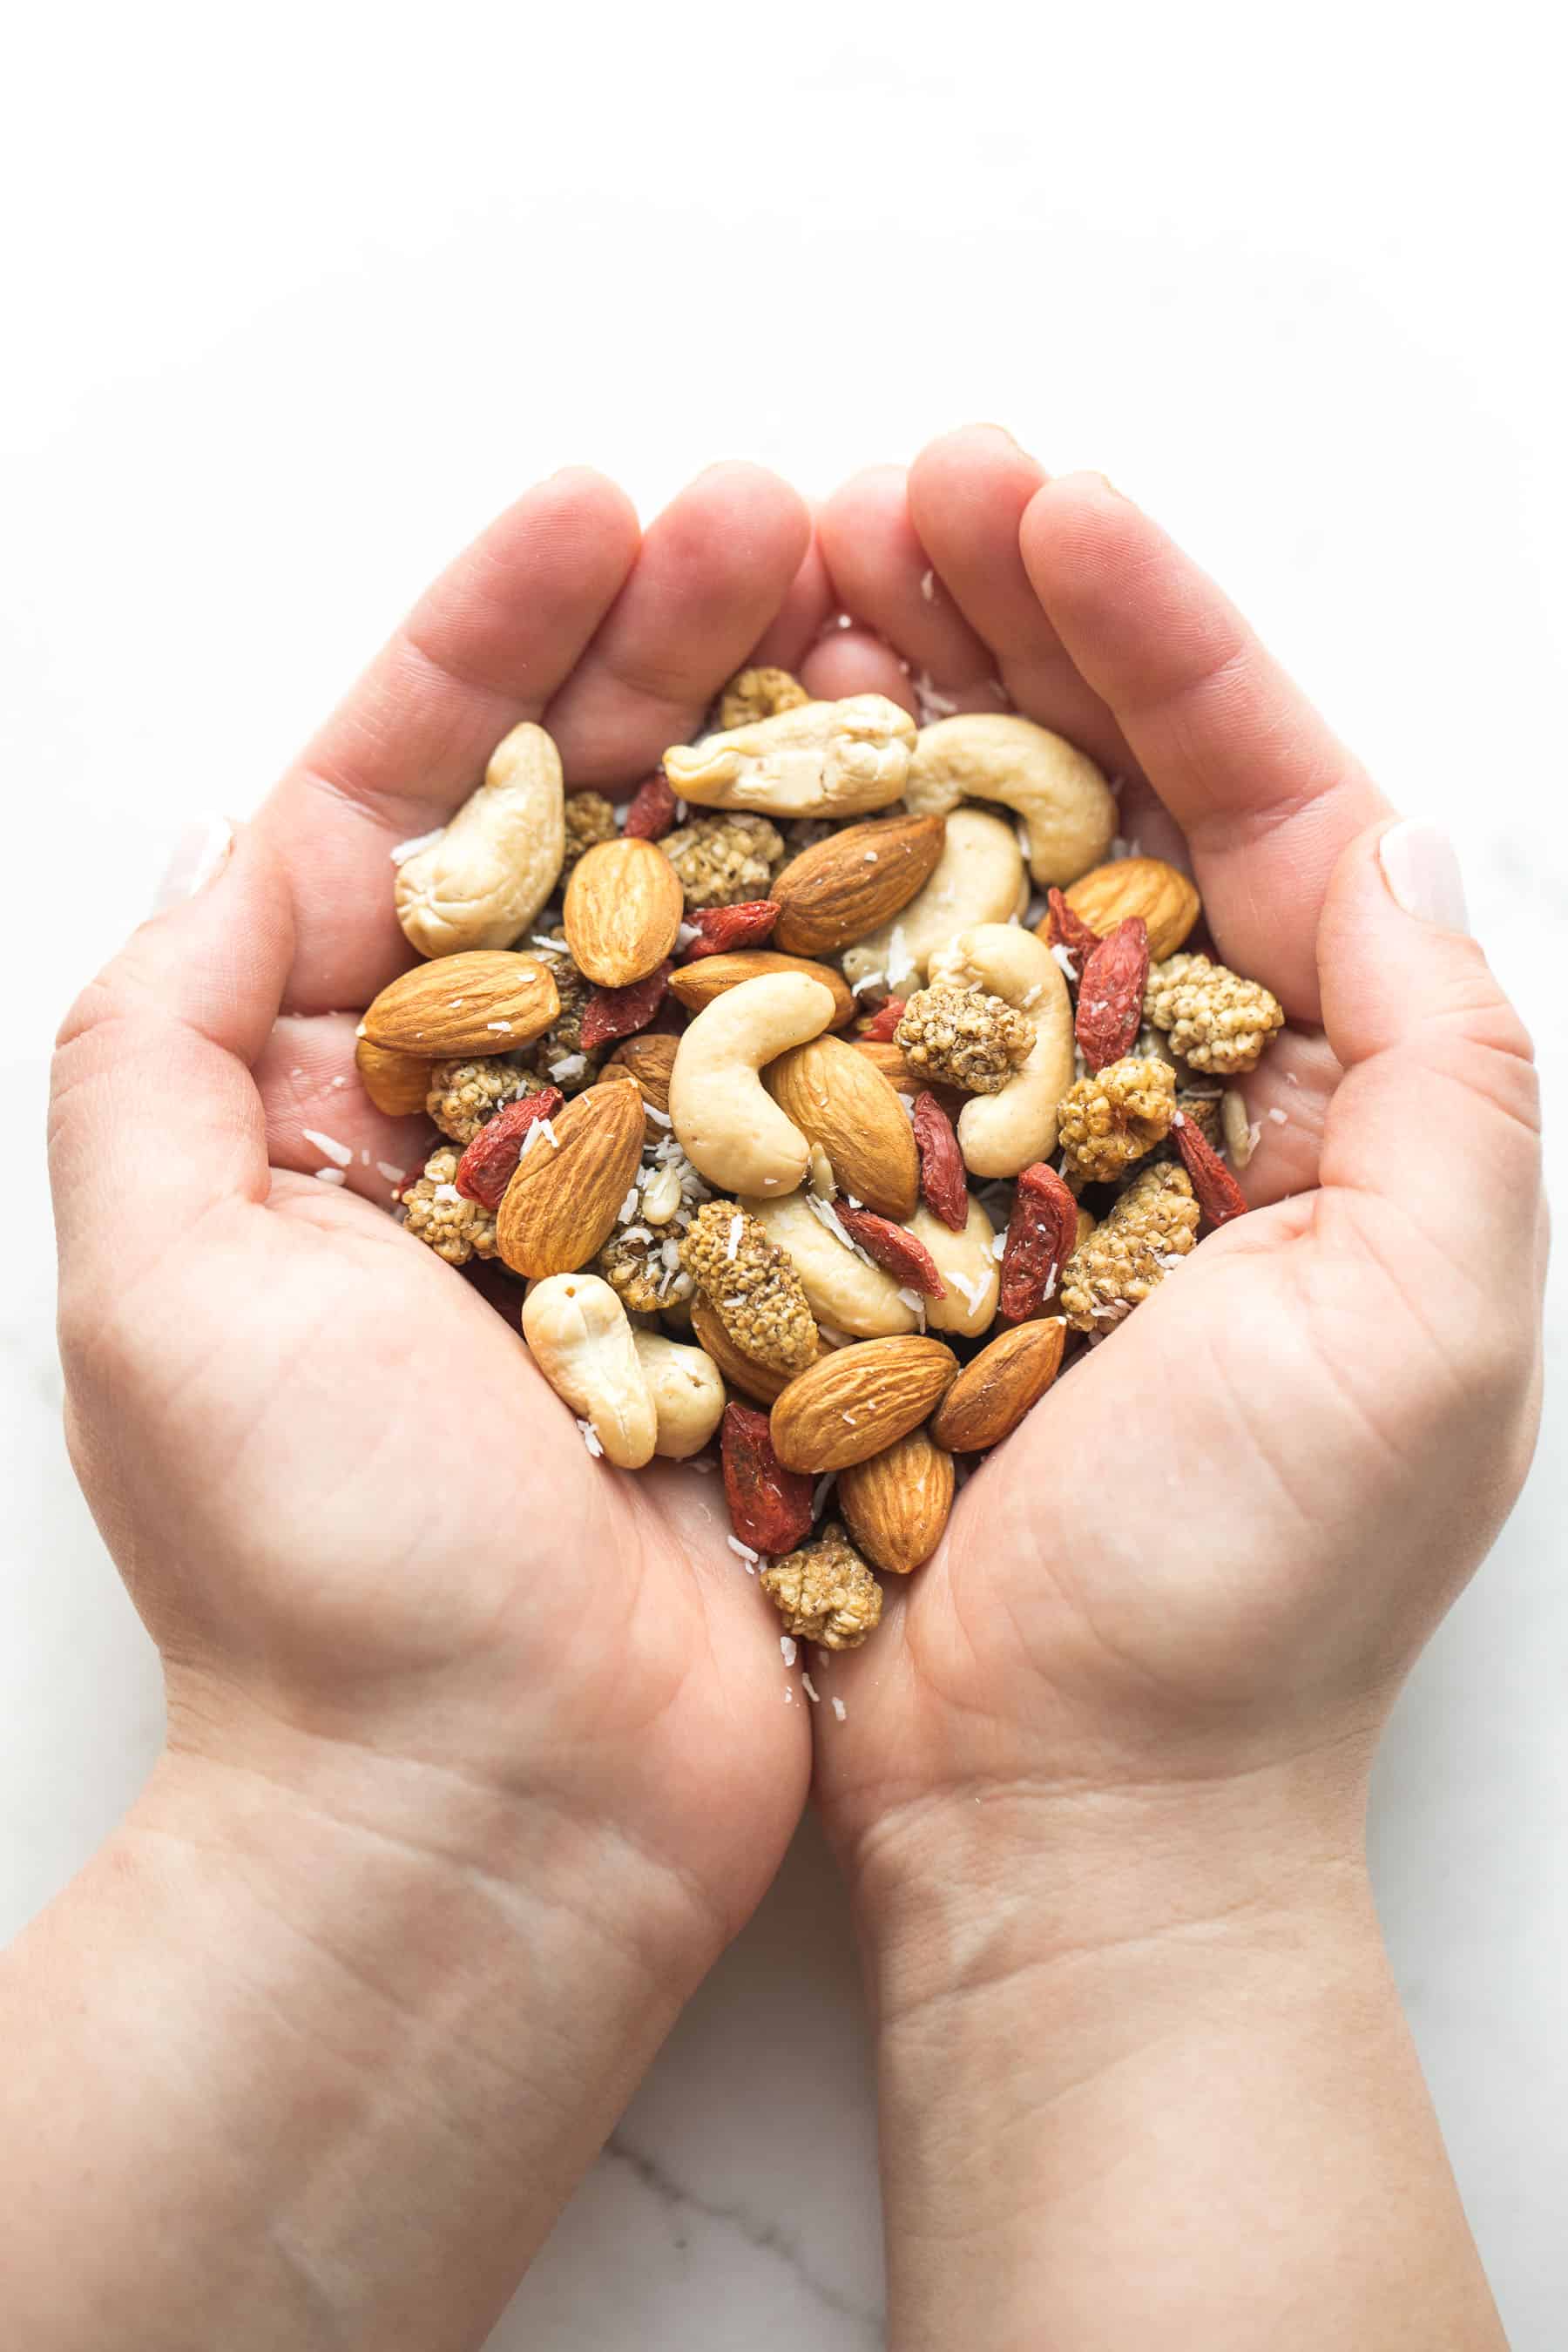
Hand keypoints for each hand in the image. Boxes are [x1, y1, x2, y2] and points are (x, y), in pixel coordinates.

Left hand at [34, 464, 830, 2348]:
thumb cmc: (315, 1576)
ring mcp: (654, 1183)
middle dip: (672, 656)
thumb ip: (165, 1037)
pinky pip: (846, 1074)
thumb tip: (258, 827)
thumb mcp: (153, 1279)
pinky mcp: (783, 1265)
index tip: (592, 508)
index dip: (493, 643)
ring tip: (882, 606)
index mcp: (328, 1091)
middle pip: (592, 827)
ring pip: (736, 918)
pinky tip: (960, 829)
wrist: (496, 1823)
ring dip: (798, 763)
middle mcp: (497, 1113)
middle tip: (782, 511)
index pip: (410, 803)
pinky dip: (895, 950)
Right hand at [798, 429, 1541, 2351]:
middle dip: (1006, 630)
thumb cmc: (1247, 1594)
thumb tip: (1389, 831)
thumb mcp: (1429, 1316)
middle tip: (897, 487)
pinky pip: (811, 1019)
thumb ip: (1443, 1064)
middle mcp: (1152, 1092)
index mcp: (1311, 1090)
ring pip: (935, 882)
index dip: (1156, 633)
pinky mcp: (852, 1216)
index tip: (1043, 495)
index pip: (1250, 799)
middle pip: (1085, 804)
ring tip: (797, 578)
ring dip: (877, 722)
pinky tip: (707, 785)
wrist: (1057, 1812)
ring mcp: (988, 1145)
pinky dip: (765, 898)